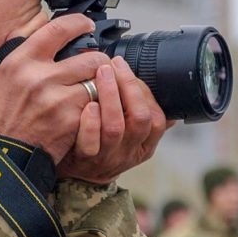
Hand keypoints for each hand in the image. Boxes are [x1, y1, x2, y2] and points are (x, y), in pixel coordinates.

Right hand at [0, 14, 110, 162]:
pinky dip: (97, 108)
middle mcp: (39, 76)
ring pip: (98, 82)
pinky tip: (90, 112)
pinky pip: (96, 106)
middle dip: (99, 62)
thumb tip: (39, 30)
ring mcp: (57, 99)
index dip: (79, 23)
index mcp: (20, 61)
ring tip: (95, 91)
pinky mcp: (70, 120)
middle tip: (98, 67)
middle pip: (90, 57)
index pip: (58, 29)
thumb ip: (20, 53)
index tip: (86, 25)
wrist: (1, 153)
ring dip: (101, 87)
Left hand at [57, 57, 168, 184]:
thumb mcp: (129, 134)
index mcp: (145, 144)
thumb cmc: (104, 143)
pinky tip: (88, 105)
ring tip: (101, 73)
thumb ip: (141, 112)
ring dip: (110, 96)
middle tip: (114, 65)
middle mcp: (130, 151)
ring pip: (116, 128)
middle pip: (140, 119)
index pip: (157, 118)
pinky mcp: (85, 160)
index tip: (126, 68)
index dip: (144, 91)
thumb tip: (162, 90)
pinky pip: (90, 143)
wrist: (76, 172)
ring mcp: (108, 157)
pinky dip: (91, 123)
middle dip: (129, 87)